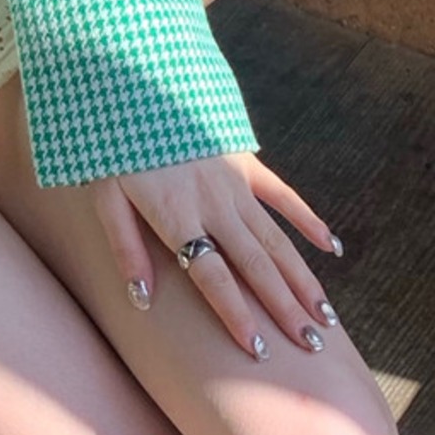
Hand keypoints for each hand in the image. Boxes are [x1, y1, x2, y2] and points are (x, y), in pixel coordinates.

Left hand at [91, 151, 340, 358]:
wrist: (134, 85)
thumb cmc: (113, 148)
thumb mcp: (103, 197)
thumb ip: (125, 248)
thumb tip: (141, 300)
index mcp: (176, 215)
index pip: (211, 276)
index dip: (234, 314)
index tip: (257, 350)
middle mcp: (213, 203)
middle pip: (254, 265)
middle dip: (283, 308)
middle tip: (310, 345)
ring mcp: (233, 182)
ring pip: (275, 239)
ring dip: (301, 278)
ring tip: (324, 316)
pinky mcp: (244, 162)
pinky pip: (282, 195)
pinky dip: (307, 220)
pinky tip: (331, 247)